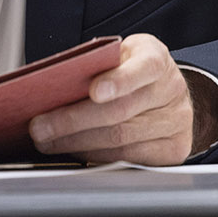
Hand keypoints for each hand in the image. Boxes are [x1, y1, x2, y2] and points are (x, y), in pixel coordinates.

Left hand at [27, 34, 195, 165]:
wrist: (167, 92)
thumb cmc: (132, 70)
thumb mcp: (119, 56)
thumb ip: (95, 66)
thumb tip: (51, 85)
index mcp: (156, 58)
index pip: (144, 67)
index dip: (119, 80)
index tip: (94, 91)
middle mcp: (171, 90)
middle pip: (120, 112)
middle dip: (73, 121)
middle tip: (40, 127)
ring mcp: (177, 122)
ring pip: (121, 141)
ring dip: (77, 143)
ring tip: (47, 142)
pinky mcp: (175, 150)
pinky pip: (129, 159)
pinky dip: (96, 156)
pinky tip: (74, 151)